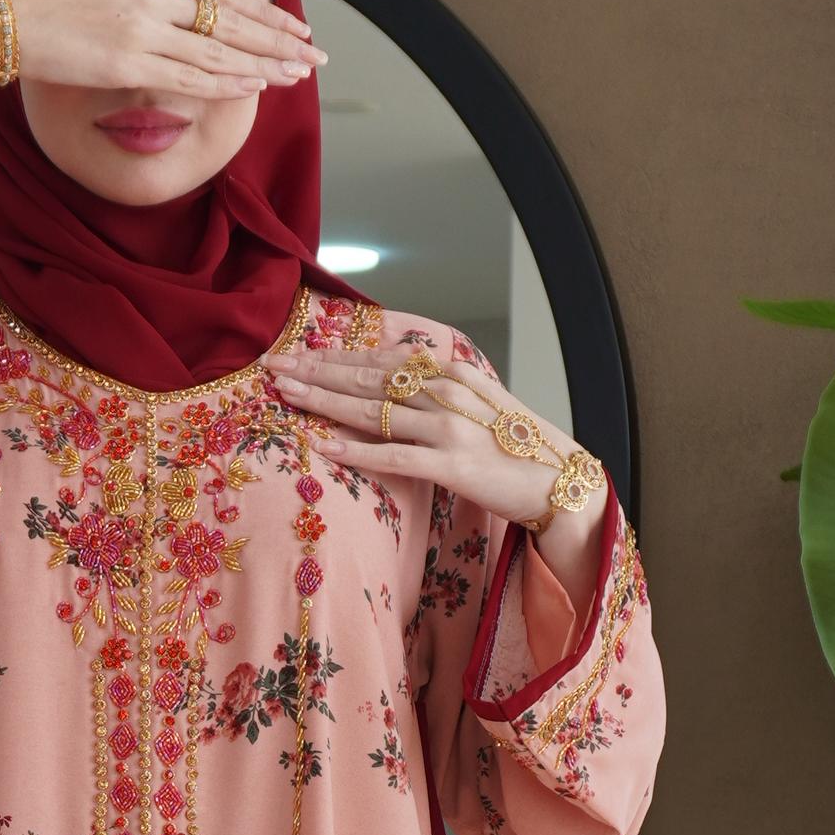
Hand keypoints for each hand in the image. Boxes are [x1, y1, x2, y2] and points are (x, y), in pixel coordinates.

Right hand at [0, 0, 322, 121]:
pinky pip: (185, 76)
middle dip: (277, 40)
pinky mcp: (123, 63)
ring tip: (297, 76)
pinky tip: (252, 89)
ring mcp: (139, 30)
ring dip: (261, 66)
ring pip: (216, 51)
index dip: (263, 13)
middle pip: (229, 21)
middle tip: (316, 55)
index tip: (295, 27)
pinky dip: (223, 83)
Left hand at [273, 345, 610, 589]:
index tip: (295, 355)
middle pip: (368, 377)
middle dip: (316, 372)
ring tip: (285, 396)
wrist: (563, 480)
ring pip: (374, 410)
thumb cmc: (516, 446)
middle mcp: (447, 391)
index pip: (380, 359)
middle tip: (272, 368)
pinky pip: (395, 455)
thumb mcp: (476, 404)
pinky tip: (324, 446)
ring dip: (325, 402)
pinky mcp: (453, 465)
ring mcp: (450, 427)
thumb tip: (394, 385)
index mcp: (451, 372)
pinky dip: (357, 451)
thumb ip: (436, 392)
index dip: (334, 357)